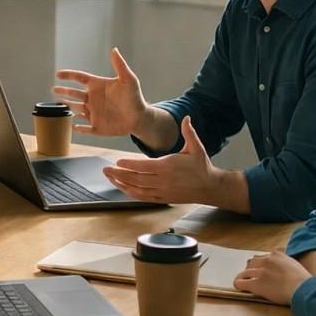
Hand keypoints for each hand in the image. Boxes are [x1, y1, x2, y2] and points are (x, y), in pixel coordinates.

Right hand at [53, 48, 149, 136]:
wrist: (140, 118)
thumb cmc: (135, 97)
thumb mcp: (129, 80)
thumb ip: (120, 65)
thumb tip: (114, 49)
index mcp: (97, 86)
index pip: (80, 78)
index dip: (69, 75)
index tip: (58, 74)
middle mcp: (93, 99)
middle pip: (74, 94)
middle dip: (63, 91)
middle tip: (54, 89)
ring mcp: (94, 113)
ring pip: (76, 109)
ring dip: (67, 106)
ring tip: (59, 104)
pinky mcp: (97, 127)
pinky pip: (84, 128)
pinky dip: (77, 127)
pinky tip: (72, 126)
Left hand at [102, 115, 221, 203]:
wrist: (210, 187)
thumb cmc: (201, 166)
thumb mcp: (196, 147)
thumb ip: (189, 133)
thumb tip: (186, 117)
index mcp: (168, 166)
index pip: (144, 166)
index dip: (129, 165)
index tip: (118, 161)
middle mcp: (163, 180)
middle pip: (136, 178)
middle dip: (119, 174)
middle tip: (105, 169)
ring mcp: (162, 191)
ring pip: (137, 189)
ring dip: (121, 183)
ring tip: (109, 177)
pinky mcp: (162, 198)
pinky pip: (142, 197)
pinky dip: (130, 193)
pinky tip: (121, 187)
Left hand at [233, 250, 311, 304]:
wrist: (303, 289)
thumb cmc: (304, 281)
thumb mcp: (295, 265)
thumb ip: (286, 263)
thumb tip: (285, 268)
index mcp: (276, 254)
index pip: (263, 257)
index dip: (261, 265)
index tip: (263, 271)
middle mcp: (266, 260)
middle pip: (251, 263)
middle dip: (251, 270)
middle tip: (253, 277)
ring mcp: (260, 271)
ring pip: (244, 272)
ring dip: (243, 277)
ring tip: (243, 282)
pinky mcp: (256, 283)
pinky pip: (241, 282)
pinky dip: (238, 284)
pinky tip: (240, 288)